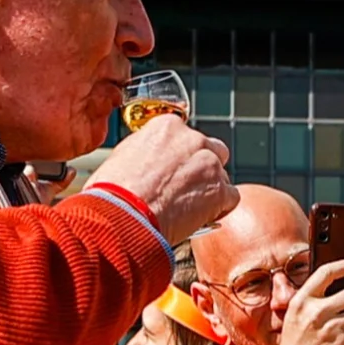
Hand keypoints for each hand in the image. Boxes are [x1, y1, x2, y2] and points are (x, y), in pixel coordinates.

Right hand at [89, 113, 238, 243]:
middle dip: (202, 169)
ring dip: (209, 190)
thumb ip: (147, 150)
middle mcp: (193, 139)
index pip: (185, 137)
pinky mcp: (220, 191)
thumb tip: (151, 160)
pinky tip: (199, 218)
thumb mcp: (124, 155)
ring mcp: (209, 164)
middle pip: (212, 151)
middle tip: (185, 189)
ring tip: (186, 209)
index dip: (182, 157)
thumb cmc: (113, 190)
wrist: (122, 213)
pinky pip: (230, 198)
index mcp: (167, 126)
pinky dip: (219, 209)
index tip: (173, 171)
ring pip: (221, 176)